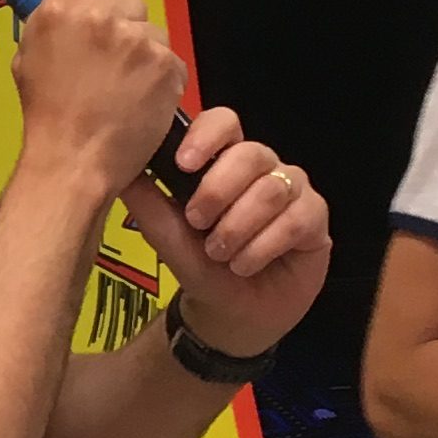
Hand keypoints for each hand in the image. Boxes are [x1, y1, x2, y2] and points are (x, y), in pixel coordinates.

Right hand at [11, 0, 191, 211]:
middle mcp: (99, 17)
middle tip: (109, 65)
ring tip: (125, 89)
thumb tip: (74, 8)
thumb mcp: (27, 59)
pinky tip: (142, 102)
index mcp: (59, 10)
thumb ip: (53, 24)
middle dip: (123, 28)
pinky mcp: (166, 65)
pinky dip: (160, 80)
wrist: (74, 161)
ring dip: (144, 55)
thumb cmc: (46, 115)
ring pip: (152, 32)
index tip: (96, 16)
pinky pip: (170, 61)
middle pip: (128, 2)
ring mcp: (136, 40)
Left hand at [123, 110, 331, 356]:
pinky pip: (297, 218)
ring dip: (238, 228)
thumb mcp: (167, 237)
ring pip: (271, 189)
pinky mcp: (316, 218)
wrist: (230, 314)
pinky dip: (263, 246)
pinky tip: (245, 266)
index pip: (223, 123)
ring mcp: (292, 189)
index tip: (184, 164)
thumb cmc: (201, 266)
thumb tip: (122, 167)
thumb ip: (148, 202)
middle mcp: (262, 167)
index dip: (207, 136)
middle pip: (250, 154)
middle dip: (218, 191)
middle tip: (197, 223)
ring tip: (220, 255)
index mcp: (223, 160)